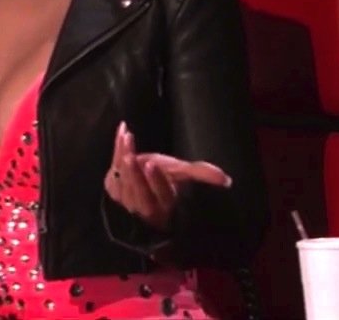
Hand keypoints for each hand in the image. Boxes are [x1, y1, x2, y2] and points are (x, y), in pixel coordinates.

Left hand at [103, 122, 231, 230]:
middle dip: (135, 174)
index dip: (158, 181)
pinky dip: (115, 149)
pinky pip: (112, 169)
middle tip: (133, 157)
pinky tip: (122, 133)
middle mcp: (144, 206)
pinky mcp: (112, 190)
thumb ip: (202, 174)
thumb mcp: (182, 175)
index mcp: (165, 204)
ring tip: (127, 138)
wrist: (138, 185)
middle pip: (138, 192)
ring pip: (122, 181)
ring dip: (122, 158)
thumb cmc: (164, 180)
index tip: (153, 164)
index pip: (162, 195)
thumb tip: (225, 179)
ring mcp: (125, 200)